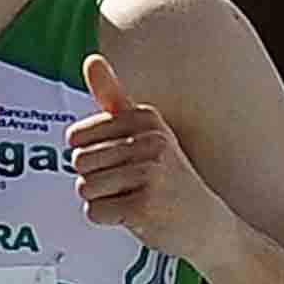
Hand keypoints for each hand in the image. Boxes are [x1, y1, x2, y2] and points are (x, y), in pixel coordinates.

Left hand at [69, 52, 233, 258]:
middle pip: (78, 162)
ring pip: (84, 187)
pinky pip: (95, 211)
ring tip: (133, 199)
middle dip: (95, 181)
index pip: (77, 137)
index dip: (90, 157)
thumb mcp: (144, 132)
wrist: (207, 224)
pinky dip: (108, 219)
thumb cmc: (166, 177)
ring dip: (102, 200)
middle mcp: (150, 140)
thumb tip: (91, 58)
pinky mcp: (145, 206)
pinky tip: (135, 216)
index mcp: (146, 118)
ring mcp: (150, 173)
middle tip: (129, 186)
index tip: (123, 164)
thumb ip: (113, 99)